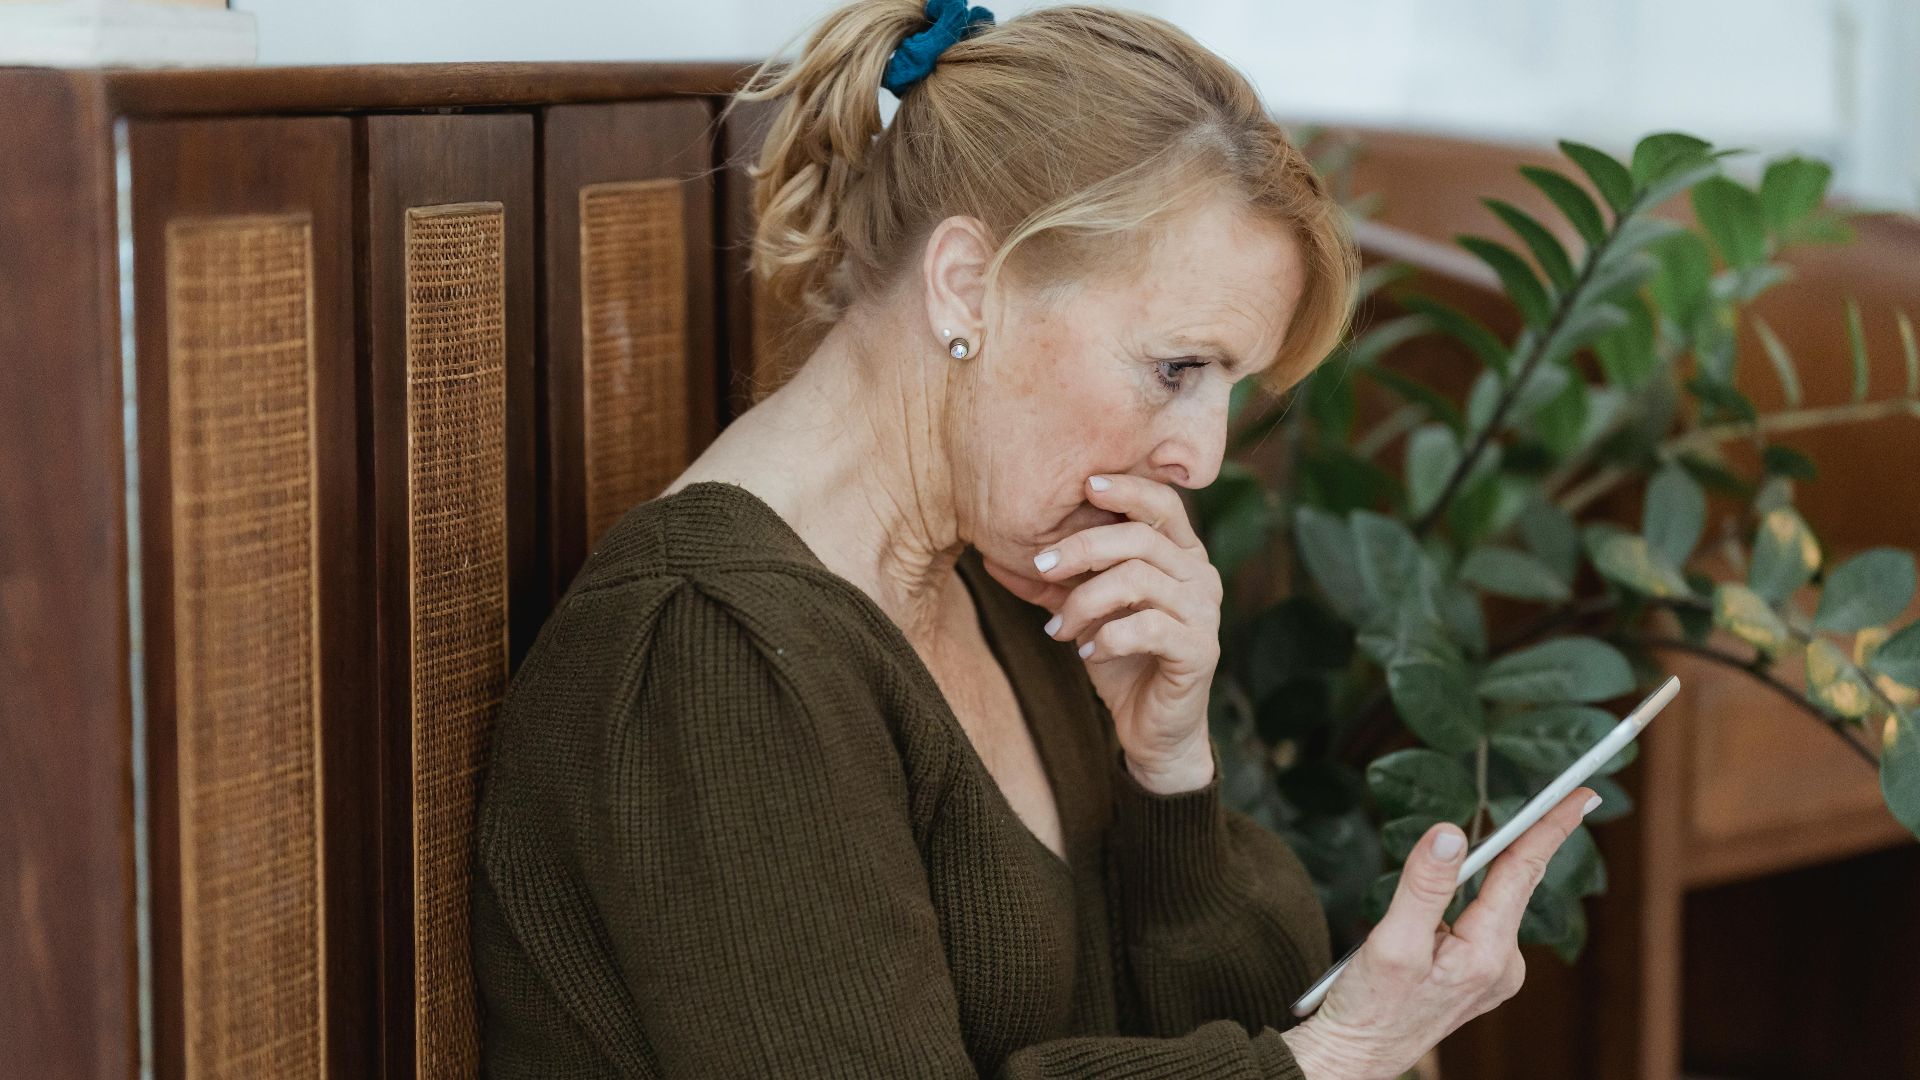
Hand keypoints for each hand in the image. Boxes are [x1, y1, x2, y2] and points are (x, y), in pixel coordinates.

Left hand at [978, 473, 1221, 792]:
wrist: (1152, 728)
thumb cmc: (1121, 660)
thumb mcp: (1082, 613)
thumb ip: (1052, 583)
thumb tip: (992, 556)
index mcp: (1181, 555)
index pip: (1163, 503)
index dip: (1126, 488)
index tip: (1083, 485)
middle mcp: (1201, 575)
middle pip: (1141, 538)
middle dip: (1082, 547)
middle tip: (1040, 566)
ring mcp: (1206, 613)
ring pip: (1139, 579)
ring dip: (1085, 601)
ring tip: (1059, 628)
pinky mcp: (1201, 650)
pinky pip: (1149, 627)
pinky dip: (1108, 637)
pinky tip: (1087, 653)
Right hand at [1279, 787, 1601, 1079]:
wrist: (1356, 1057)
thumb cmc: (1369, 1009)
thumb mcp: (1391, 944)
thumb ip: (1422, 886)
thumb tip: (1450, 834)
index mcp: (1487, 954)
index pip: (1523, 872)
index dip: (1551, 827)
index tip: (1583, 793)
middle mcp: (1501, 964)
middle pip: (1514, 882)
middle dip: (1518, 841)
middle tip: (1546, 796)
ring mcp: (1491, 972)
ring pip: (1491, 900)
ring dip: (1475, 876)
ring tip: (1442, 881)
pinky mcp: (1475, 975)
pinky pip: (1478, 919)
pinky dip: (1464, 899)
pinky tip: (1429, 915)